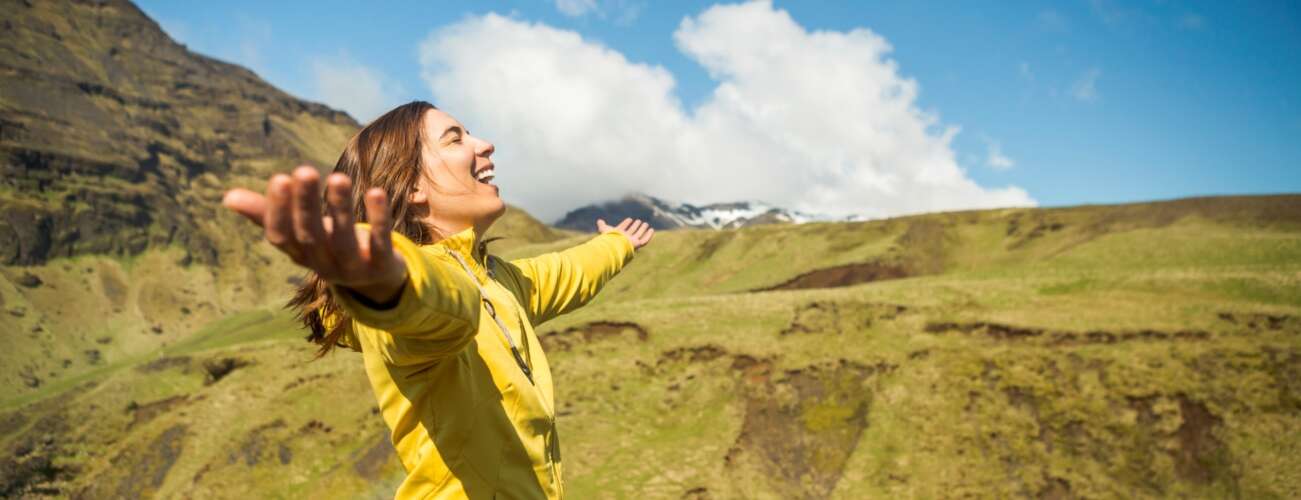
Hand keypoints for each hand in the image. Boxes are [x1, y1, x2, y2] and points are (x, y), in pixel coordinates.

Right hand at [221, 166, 407, 302]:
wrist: (376, 279)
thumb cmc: (330, 244)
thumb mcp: (301, 231)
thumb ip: (268, 214)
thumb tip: (227, 197)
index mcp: (299, 253)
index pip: (281, 235)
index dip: (278, 211)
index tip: (279, 178)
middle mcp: (323, 264)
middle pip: (311, 235)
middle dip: (307, 205)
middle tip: (304, 171)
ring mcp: (353, 268)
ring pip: (344, 240)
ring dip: (341, 208)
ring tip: (339, 177)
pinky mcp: (382, 266)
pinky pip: (381, 244)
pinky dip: (379, 220)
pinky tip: (376, 192)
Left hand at [596, 218, 654, 250]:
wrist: (615, 245)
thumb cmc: (609, 238)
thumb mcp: (604, 229)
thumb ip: (602, 225)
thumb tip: (599, 221)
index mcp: (618, 236)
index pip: (623, 229)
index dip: (626, 224)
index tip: (629, 219)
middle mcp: (625, 239)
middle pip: (632, 233)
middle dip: (635, 227)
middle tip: (639, 221)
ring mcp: (632, 242)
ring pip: (638, 235)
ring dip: (642, 229)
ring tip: (645, 223)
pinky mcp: (637, 244)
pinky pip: (645, 240)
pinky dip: (649, 235)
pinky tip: (651, 230)